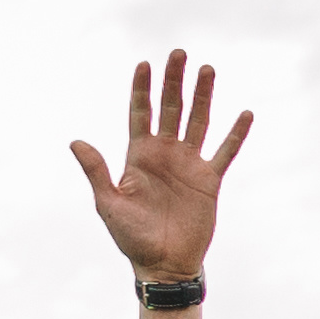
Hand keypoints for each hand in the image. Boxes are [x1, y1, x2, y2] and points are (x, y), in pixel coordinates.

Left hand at [73, 50, 246, 283]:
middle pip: (170, 108)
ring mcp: (189, 165)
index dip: (141, 89)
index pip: (140, 112)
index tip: (144, 64)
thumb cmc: (132, 238)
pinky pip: (225, 152)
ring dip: (202, 96)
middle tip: (178, 53)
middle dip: (173, 81)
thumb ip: (97, 171)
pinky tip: (245, 113)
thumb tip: (75, 141)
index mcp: (139, 155)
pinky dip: (236, 134)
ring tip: (207, 69)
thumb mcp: (109, 204)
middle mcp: (165, 154)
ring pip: (198, 121)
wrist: (164, 265)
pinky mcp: (210, 181)